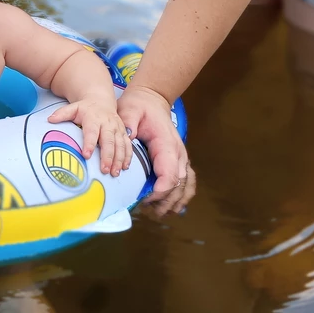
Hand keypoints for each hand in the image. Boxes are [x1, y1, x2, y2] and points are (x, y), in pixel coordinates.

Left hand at [47, 94, 132, 175]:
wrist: (101, 100)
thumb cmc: (85, 108)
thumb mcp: (73, 108)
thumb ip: (62, 114)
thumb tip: (50, 119)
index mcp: (94, 118)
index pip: (91, 132)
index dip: (89, 143)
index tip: (86, 155)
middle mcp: (108, 124)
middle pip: (109, 141)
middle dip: (107, 156)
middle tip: (104, 170)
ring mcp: (117, 129)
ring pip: (120, 145)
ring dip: (119, 159)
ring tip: (114, 172)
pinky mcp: (123, 133)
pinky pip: (128, 145)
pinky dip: (128, 156)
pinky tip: (125, 167)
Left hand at [116, 85, 194, 213]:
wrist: (152, 100)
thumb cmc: (139, 106)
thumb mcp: (129, 109)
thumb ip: (128, 122)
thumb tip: (128, 137)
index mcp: (167, 143)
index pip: (169, 173)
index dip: (160, 190)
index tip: (146, 199)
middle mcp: (178, 152)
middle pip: (178, 184)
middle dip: (164, 200)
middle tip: (146, 209)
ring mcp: (181, 157)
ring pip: (185, 185)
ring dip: (174, 201)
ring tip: (157, 212)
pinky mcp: (178, 161)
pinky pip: (186, 182)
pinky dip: (180, 196)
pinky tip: (169, 207)